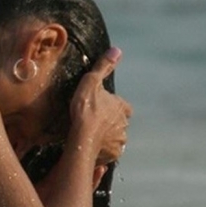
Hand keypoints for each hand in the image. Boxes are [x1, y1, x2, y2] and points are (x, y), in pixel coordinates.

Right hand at [69, 47, 132, 163]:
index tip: (104, 108)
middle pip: (120, 124)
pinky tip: (90, 149)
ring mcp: (119, 142)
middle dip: (111, 124)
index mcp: (122, 108)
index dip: (116, 107)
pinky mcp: (111, 156)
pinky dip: (101, 152)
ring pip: (114, 139)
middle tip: (94, 124)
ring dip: (106, 138)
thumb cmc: (85, 109)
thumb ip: (103, 67)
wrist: (81, 138)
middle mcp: (124, 125)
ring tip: (91, 139)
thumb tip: (117, 50)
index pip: (124, 107)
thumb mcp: (91, 83)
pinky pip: (107, 153)